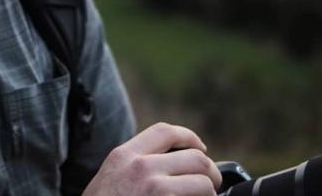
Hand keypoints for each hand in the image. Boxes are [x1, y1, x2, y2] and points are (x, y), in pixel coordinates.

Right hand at [82, 122, 221, 195]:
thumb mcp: (110, 176)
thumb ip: (134, 163)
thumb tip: (169, 161)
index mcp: (125, 155)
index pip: (166, 131)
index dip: (189, 137)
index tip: (200, 148)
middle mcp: (141, 168)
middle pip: (194, 158)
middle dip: (210, 172)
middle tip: (210, 184)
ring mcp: (156, 191)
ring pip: (203, 184)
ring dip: (209, 194)